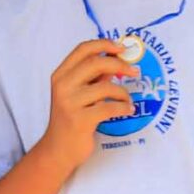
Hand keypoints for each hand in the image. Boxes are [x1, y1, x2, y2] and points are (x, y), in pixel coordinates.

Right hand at [34, 39, 139, 171]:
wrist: (59, 149)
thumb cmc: (72, 118)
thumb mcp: (79, 93)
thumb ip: (94, 76)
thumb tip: (117, 59)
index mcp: (61, 75)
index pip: (82, 49)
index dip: (104, 44)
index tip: (121, 48)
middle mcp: (63, 86)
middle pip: (96, 63)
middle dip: (120, 65)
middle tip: (134, 71)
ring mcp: (70, 103)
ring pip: (106, 87)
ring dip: (123, 93)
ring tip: (127, 100)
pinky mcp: (80, 120)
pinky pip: (110, 108)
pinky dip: (123, 107)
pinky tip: (127, 110)